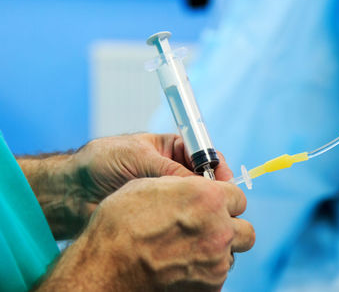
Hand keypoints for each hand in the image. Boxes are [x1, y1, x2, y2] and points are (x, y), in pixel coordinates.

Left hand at [18, 133, 232, 239]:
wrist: (72, 191)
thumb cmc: (101, 162)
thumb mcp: (138, 157)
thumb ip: (170, 170)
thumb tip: (202, 186)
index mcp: (172, 149)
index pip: (205, 155)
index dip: (217, 168)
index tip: (225, 182)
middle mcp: (174, 172)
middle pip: (206, 181)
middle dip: (215, 192)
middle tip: (219, 204)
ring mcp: (168, 195)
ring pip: (197, 202)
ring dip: (203, 209)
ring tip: (207, 218)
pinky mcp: (160, 216)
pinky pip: (182, 219)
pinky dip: (189, 225)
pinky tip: (190, 230)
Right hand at [36, 176, 254, 291]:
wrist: (105, 268)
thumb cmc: (121, 223)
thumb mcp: (151, 187)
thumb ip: (184, 186)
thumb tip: (196, 187)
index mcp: (209, 199)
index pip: (238, 197)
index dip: (225, 201)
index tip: (216, 205)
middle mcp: (220, 230)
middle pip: (245, 230)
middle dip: (231, 229)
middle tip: (211, 230)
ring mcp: (216, 263)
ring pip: (231, 255)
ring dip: (218, 251)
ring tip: (190, 250)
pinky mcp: (209, 288)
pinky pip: (217, 277)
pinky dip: (205, 272)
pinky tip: (181, 267)